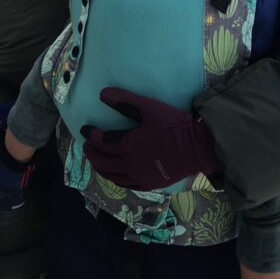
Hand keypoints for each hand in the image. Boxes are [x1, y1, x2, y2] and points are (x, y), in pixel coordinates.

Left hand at [81, 87, 218, 189]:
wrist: (195, 148)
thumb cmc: (172, 125)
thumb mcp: (148, 108)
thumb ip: (125, 101)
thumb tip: (102, 94)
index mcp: (127, 145)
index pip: (102, 142)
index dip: (91, 135)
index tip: (84, 129)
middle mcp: (129, 164)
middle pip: (104, 161)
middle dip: (92, 153)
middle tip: (86, 147)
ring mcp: (139, 176)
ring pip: (112, 175)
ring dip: (101, 168)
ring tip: (96, 161)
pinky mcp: (149, 183)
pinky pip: (126, 184)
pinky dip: (115, 179)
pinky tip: (115, 175)